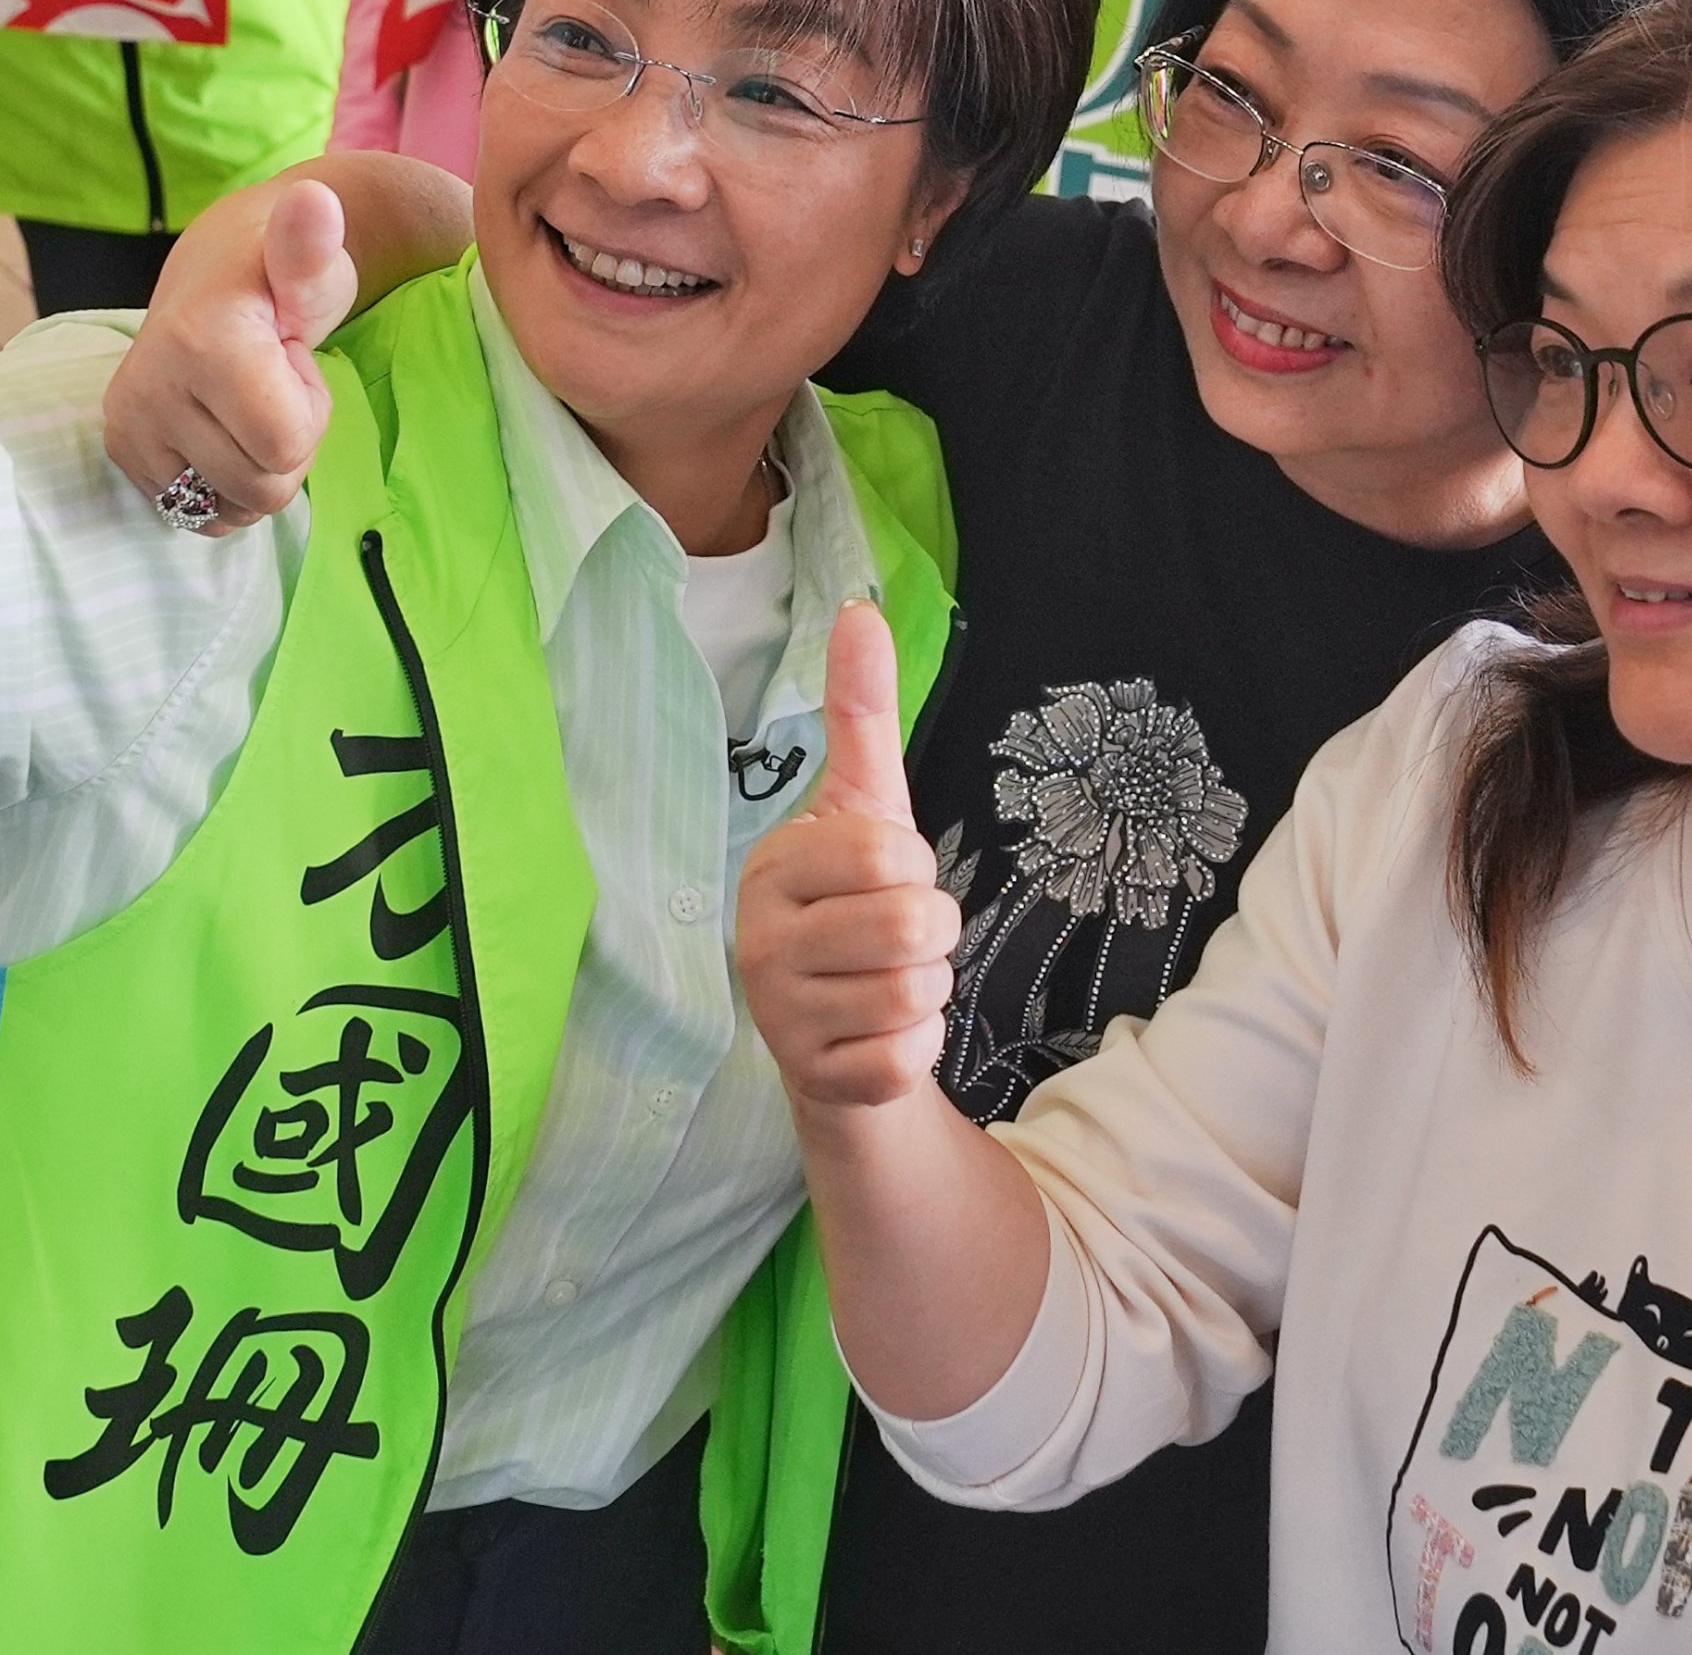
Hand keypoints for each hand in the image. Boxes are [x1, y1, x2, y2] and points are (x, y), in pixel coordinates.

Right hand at [99, 176, 352, 532]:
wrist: (219, 276)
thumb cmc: (282, 275)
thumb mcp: (311, 261)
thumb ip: (314, 243)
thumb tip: (315, 202)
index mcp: (198, 342)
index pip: (285, 445)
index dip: (310, 412)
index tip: (293, 363)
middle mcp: (148, 387)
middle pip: (261, 486)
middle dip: (286, 443)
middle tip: (273, 384)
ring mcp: (129, 424)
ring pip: (230, 507)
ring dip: (257, 466)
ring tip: (248, 403)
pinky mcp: (122, 451)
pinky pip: (197, 513)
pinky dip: (225, 486)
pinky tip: (224, 431)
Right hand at [738, 603, 958, 1111]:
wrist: (835, 1036)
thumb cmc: (855, 906)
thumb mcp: (865, 809)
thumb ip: (860, 713)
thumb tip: (859, 610)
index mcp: (772, 867)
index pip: (888, 853)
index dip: (914, 866)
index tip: (885, 878)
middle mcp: (758, 942)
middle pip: (913, 923)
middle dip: (933, 932)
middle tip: (897, 938)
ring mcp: (780, 1018)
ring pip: (917, 993)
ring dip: (928, 989)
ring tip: (887, 982)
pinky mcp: (814, 1082)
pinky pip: (910, 1057)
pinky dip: (918, 1048)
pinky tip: (881, 1039)